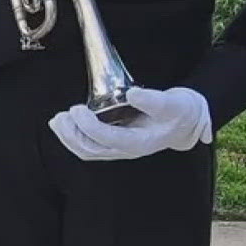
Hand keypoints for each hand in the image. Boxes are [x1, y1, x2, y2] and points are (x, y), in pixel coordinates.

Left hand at [47, 87, 211, 161]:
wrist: (187, 121)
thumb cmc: (180, 112)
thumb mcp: (173, 103)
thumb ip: (153, 100)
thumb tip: (132, 94)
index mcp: (140, 142)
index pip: (109, 139)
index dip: (89, 127)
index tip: (77, 109)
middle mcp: (127, 149)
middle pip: (93, 150)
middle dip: (73, 135)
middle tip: (62, 116)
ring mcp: (120, 149)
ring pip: (88, 151)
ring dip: (69, 138)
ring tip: (58, 120)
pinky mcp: (114, 143)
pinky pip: (90, 147)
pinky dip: (74, 138)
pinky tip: (64, 125)